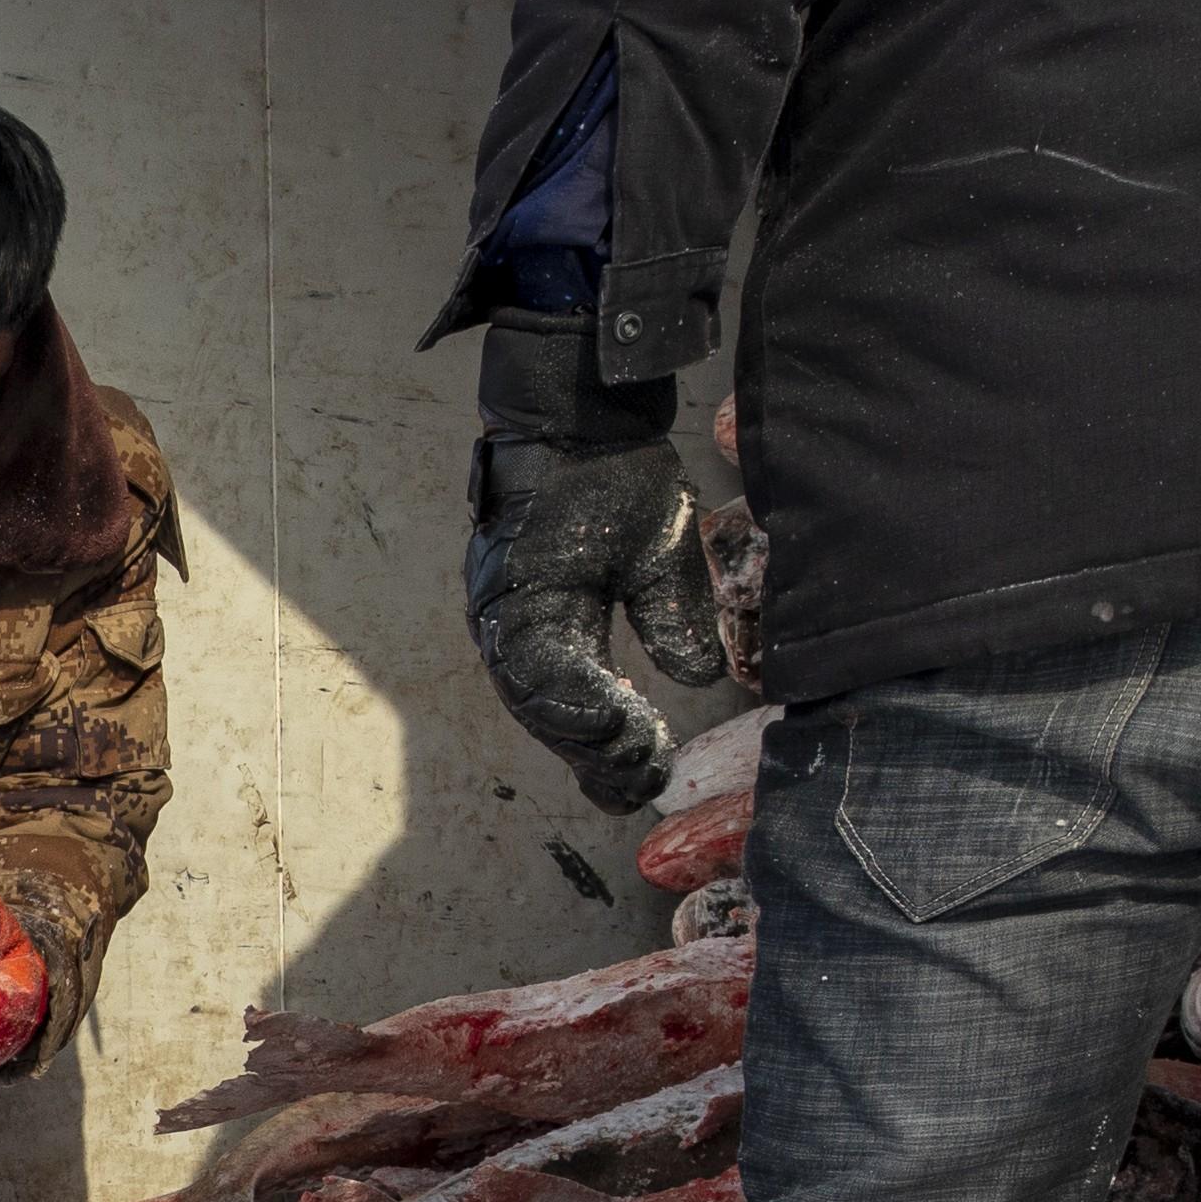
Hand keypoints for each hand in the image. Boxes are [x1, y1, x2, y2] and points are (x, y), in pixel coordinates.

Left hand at [464, 400, 726, 814]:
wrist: (589, 414)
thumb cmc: (617, 478)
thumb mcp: (661, 562)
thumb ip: (671, 621)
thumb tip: (696, 677)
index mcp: (559, 626)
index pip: (579, 703)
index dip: (609, 747)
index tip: (648, 775)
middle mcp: (523, 627)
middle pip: (551, 715)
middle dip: (596, 758)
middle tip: (636, 787)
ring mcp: (507, 611)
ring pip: (534, 699)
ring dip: (582, 738)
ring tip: (628, 760)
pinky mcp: (505, 592)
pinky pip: (528, 662)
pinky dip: (564, 698)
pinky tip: (603, 721)